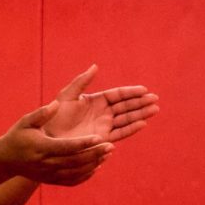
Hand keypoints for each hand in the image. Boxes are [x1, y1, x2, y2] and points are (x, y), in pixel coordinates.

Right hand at [0, 100, 113, 185]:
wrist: (6, 160)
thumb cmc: (17, 137)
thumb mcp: (25, 122)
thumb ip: (41, 113)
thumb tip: (56, 104)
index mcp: (41, 148)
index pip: (67, 147)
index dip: (84, 143)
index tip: (100, 137)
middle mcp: (47, 163)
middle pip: (76, 161)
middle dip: (95, 154)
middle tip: (111, 145)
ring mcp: (50, 174)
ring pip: (77, 172)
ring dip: (94, 163)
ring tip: (107, 153)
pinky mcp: (52, 181)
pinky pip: (73, 181)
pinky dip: (87, 174)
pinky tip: (97, 165)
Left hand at [44, 64, 159, 142]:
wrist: (49, 136)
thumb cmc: (55, 115)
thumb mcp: (67, 95)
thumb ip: (81, 82)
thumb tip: (95, 66)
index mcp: (95, 100)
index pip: (117, 95)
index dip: (130, 92)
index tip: (144, 90)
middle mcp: (102, 113)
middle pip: (125, 106)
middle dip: (140, 102)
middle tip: (155, 99)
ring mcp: (104, 126)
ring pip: (126, 119)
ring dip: (140, 114)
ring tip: (155, 109)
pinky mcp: (103, 138)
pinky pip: (120, 132)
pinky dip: (131, 128)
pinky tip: (143, 123)